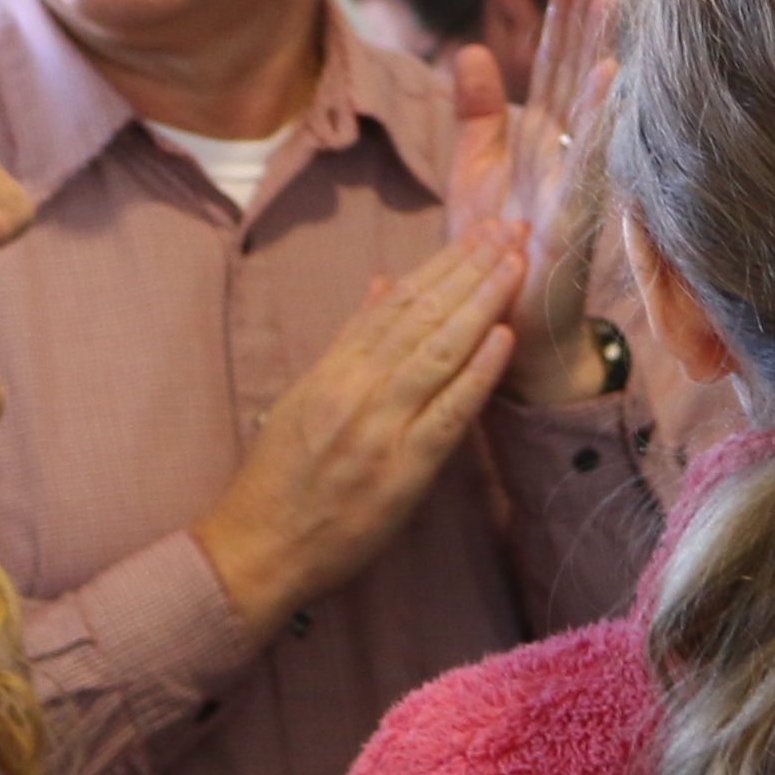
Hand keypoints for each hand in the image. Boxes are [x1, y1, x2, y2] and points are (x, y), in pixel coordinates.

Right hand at [189, 228, 524, 637]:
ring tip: (518, 262)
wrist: (257, 547)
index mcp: (334, 368)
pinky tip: (504, 336)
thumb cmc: (279, 479)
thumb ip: (349, 342)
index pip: (397, 301)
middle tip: (514, 227)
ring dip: (483, 302)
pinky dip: (478, 371)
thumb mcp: (305, 395)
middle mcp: (356, 387)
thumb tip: (381, 285)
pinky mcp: (402, 468)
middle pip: (423, 313)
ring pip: (439, 349)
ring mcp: (380, 426)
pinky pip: (447, 411)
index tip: (482, 232)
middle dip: (472, 267)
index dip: (444, 262)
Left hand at [454, 0, 624, 402]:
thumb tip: (474, 50)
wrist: (505, 331)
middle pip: (576, 69)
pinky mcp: (573, 220)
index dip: (561, 12)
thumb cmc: (493, 255)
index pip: (552, 62)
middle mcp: (564, 154)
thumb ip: (476, 113)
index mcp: (539, 138)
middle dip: (585, 13)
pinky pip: (588, 163)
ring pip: (591, 106)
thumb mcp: (473, 171)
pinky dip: (601, 121)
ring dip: (604, 51)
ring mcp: (573, 185)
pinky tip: (612, 78)